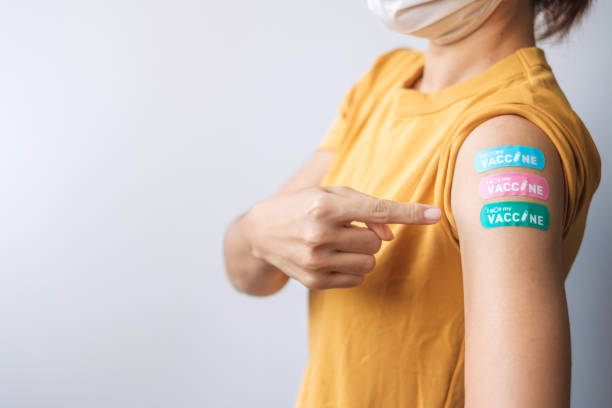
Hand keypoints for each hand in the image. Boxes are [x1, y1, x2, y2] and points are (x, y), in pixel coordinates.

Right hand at [242, 186, 440, 289]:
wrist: (262, 231)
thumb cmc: (302, 206)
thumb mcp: (331, 194)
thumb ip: (365, 208)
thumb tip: (390, 236)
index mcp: (325, 205)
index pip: (377, 210)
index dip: (409, 213)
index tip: (435, 214)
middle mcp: (319, 233)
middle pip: (376, 243)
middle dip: (371, 237)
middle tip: (349, 229)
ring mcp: (315, 260)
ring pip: (369, 263)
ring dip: (362, 254)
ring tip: (340, 243)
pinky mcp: (314, 281)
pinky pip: (356, 279)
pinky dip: (352, 268)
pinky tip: (332, 257)